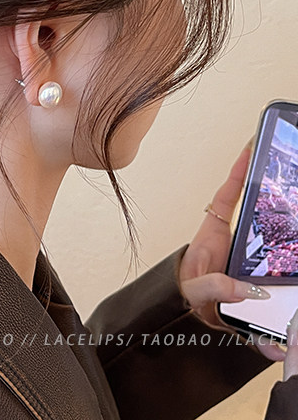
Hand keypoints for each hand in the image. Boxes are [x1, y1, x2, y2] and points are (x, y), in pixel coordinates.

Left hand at [178, 138, 287, 363]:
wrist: (185, 317)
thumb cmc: (181, 295)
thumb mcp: (192, 289)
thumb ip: (212, 286)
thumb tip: (241, 288)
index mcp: (211, 236)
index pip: (226, 197)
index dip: (237, 174)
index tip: (248, 150)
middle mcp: (229, 242)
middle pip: (252, 209)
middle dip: (266, 187)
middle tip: (280, 166)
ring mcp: (243, 256)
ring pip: (267, 234)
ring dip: (282, 220)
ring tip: (293, 193)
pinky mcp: (254, 275)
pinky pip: (274, 263)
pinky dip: (287, 259)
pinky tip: (296, 259)